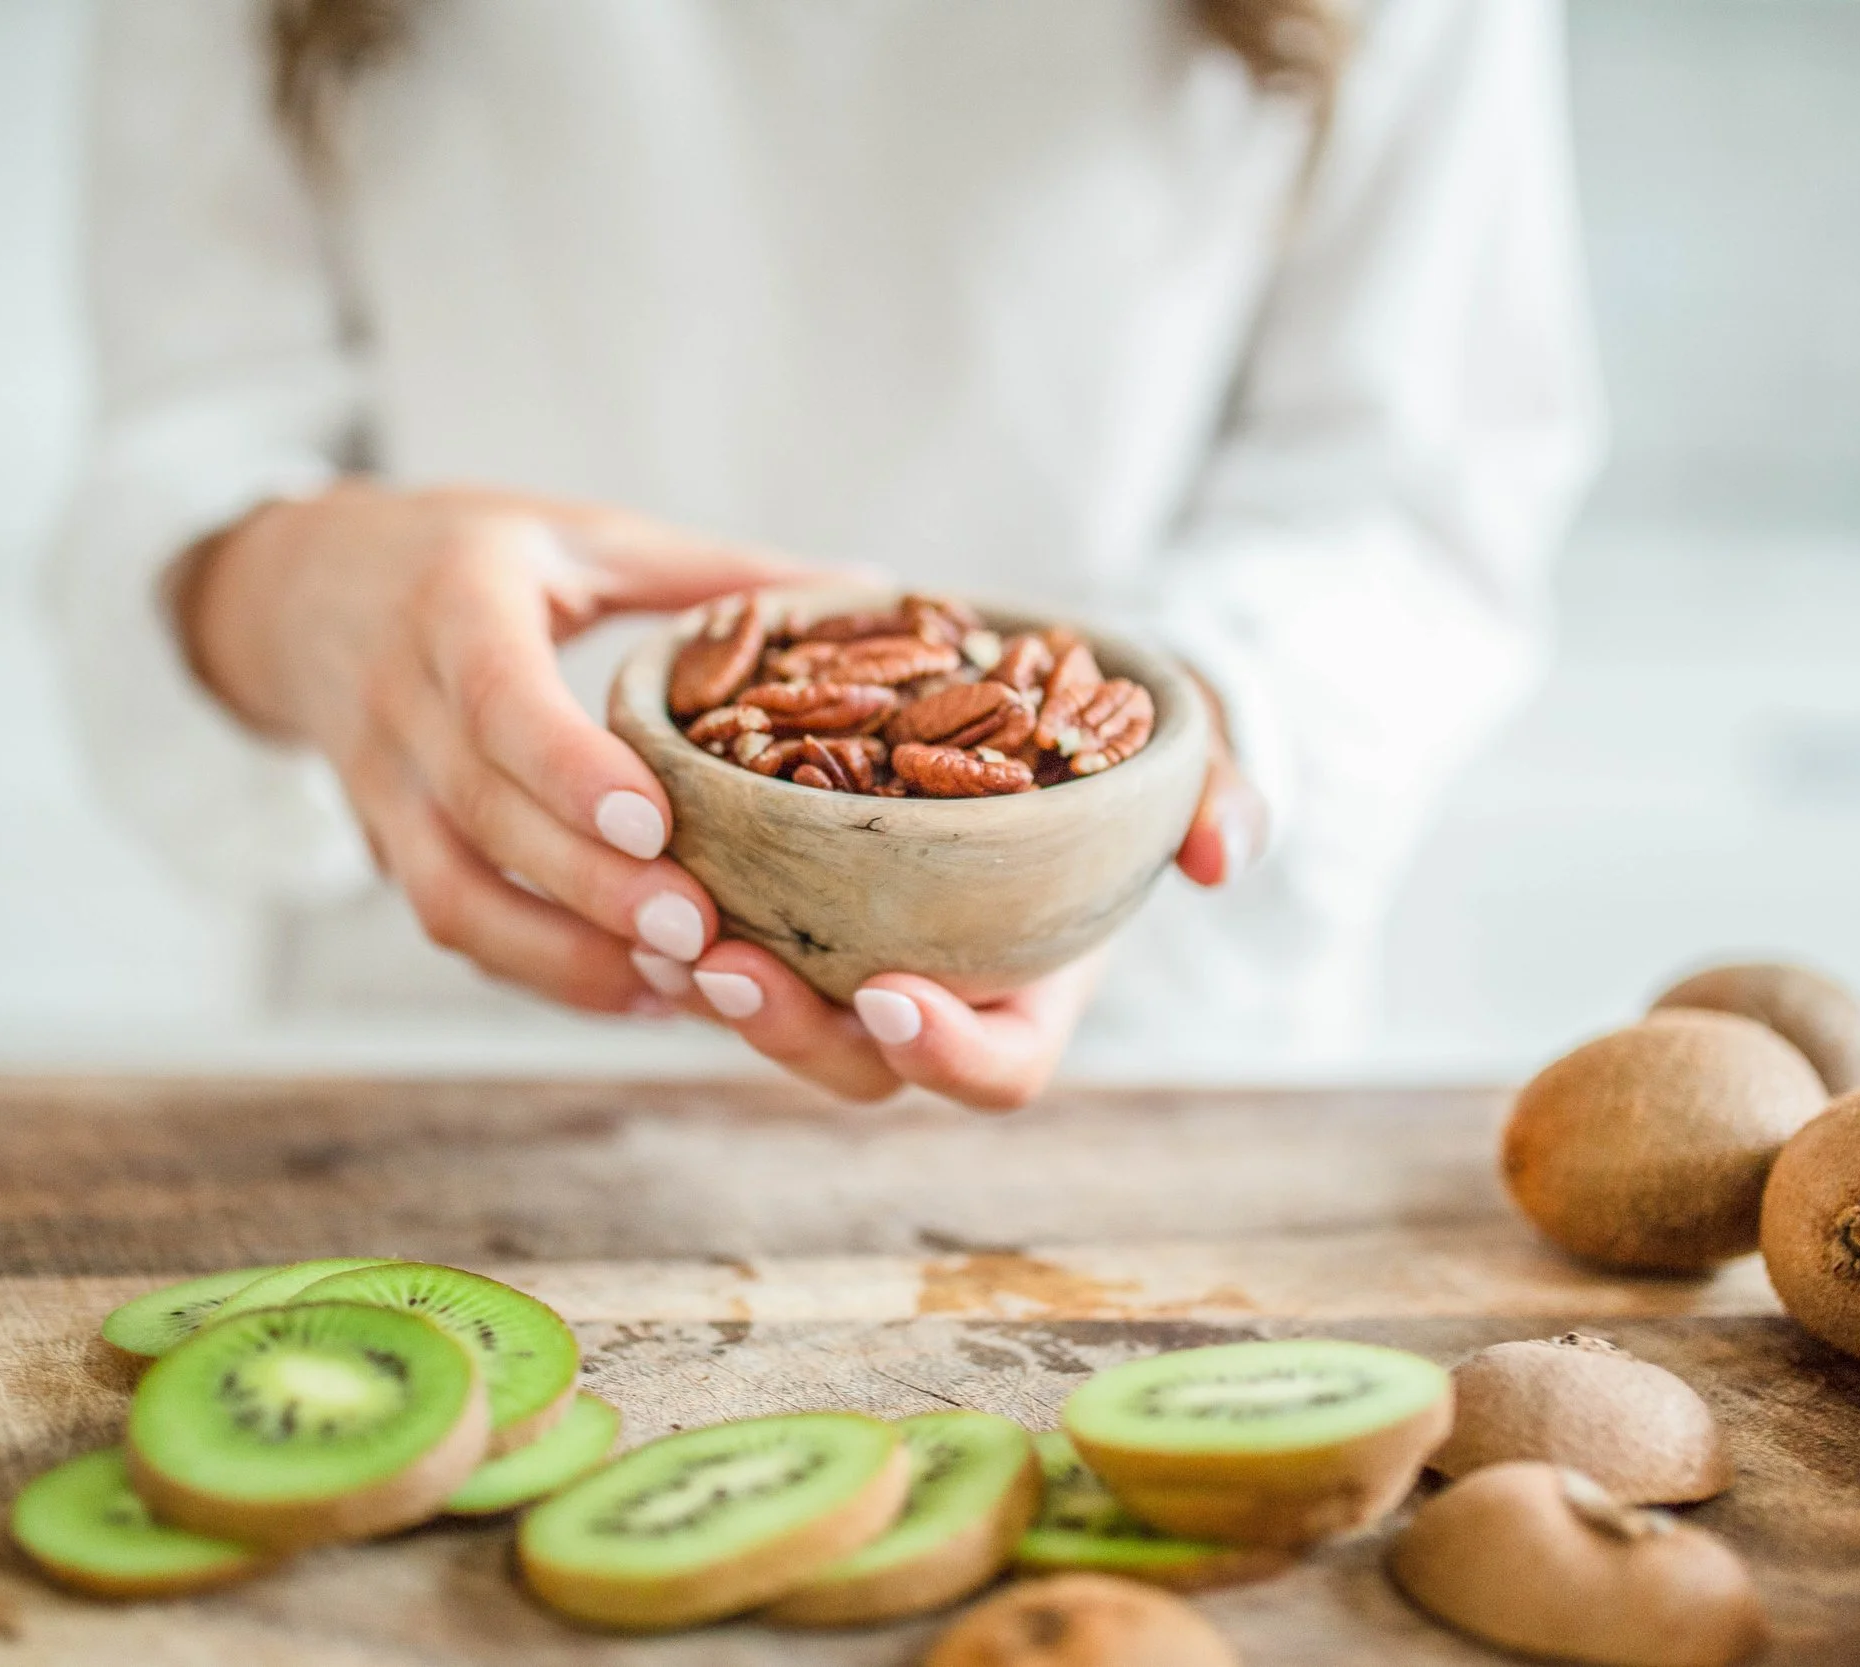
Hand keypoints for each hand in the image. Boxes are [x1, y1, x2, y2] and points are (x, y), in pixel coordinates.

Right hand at [179, 479, 810, 1012]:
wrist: (300, 594)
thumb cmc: (465, 557)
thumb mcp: (580, 536)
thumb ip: (712, 572)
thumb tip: (869, 586)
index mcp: (453, 604)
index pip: (497, 698)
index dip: (568, 769)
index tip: (655, 824)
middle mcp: (401, 703)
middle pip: (485, 817)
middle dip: (592, 889)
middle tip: (702, 934)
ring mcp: (382, 787)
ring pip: (455, 896)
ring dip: (563, 956)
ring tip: (678, 987)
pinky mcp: (385, 846)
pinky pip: (453, 925)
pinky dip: (541, 971)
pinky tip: (638, 995)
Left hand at [668, 684, 1265, 1109]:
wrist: (1048, 699)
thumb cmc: (1128, 748)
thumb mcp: (1195, 755)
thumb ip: (1223, 793)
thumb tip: (1226, 854)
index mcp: (1035, 990)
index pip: (998, 1073)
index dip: (948, 1054)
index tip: (897, 996)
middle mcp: (938, 994)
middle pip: (858, 1064)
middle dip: (792, 1031)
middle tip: (733, 966)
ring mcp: (857, 959)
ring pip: (778, 1015)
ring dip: (716, 989)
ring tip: (662, 935)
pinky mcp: (792, 910)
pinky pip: (730, 944)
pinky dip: (682, 927)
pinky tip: (634, 884)